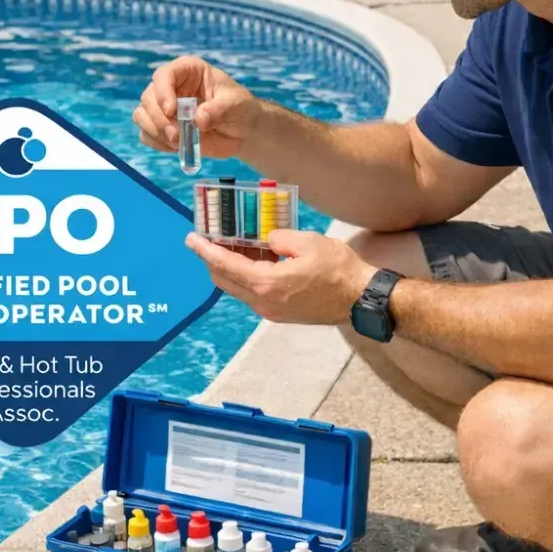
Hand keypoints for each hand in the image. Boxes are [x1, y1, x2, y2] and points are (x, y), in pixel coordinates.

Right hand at [132, 55, 259, 159]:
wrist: (242, 131)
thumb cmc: (240, 108)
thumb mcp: (235, 104)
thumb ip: (218, 110)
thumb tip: (198, 119)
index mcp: (188, 71)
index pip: (165, 75)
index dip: (163, 92)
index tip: (171, 111)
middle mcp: (171, 87)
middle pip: (148, 98)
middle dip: (159, 119)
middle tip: (177, 136)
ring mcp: (164, 108)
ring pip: (142, 116)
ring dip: (156, 132)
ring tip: (179, 143)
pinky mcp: (163, 128)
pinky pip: (147, 135)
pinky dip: (157, 143)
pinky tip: (176, 147)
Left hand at [185, 228, 377, 325]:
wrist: (361, 299)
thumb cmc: (338, 269)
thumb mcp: (307, 242)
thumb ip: (278, 238)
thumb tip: (266, 241)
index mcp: (266, 283)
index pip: (225, 265)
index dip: (205, 250)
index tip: (191, 239)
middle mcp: (263, 302)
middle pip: (225, 281)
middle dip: (213, 260)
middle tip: (211, 239)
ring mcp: (271, 311)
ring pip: (239, 288)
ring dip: (232, 268)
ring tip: (236, 244)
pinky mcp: (281, 313)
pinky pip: (254, 293)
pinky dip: (247, 276)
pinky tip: (257, 259)